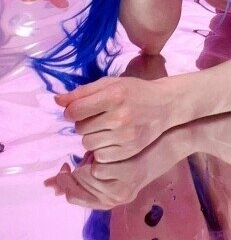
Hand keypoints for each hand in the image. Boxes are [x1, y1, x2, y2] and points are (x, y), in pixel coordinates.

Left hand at [53, 74, 173, 161]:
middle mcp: (120, 116)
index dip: (71, 111)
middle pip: (80, 128)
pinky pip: (100, 157)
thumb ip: (82, 92)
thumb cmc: (134, 91)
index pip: (75, 110)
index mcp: (114, 95)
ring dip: (91, 137)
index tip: (76, 110)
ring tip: (104, 129)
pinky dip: (101, 149)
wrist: (164, 105)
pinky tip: (111, 140)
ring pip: (88, 144)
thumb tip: (57, 101)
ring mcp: (126, 136)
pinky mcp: (130, 150)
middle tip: (96, 118)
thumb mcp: (110, 83)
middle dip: (83, 123)